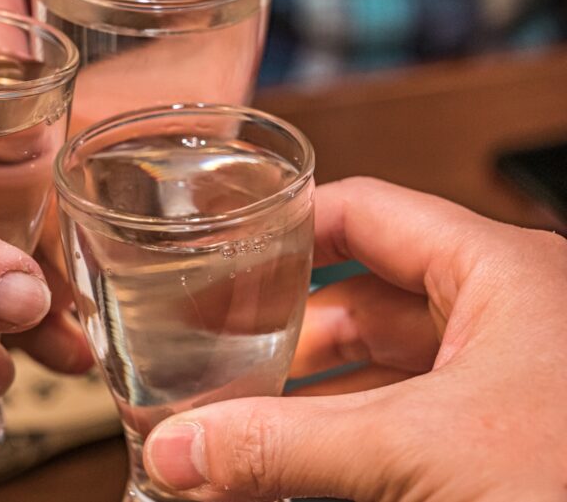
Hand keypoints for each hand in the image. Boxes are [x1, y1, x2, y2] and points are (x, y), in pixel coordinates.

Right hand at [145, 178, 566, 501]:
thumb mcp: (422, 452)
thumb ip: (287, 447)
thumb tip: (181, 450)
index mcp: (498, 273)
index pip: (364, 212)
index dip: (285, 225)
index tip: (220, 250)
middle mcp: (503, 319)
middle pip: (359, 301)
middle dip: (281, 338)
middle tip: (211, 361)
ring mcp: (506, 387)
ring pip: (379, 377)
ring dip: (306, 406)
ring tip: (233, 432)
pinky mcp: (501, 447)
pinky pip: (402, 431)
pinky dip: (341, 450)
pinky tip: (288, 477)